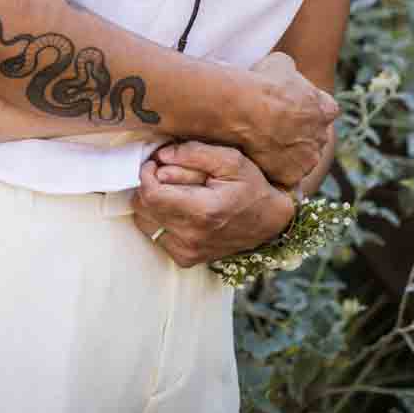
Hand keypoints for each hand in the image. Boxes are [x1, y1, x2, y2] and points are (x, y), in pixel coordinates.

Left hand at [133, 141, 295, 268]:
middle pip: (143, 207)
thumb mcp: (231, 160)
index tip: (154, 163)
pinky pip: (154, 235)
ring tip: (175, 193)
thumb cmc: (251, 188)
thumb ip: (195, 153)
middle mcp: (192, 236)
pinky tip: (179, 210)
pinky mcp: (185, 259)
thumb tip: (161, 156)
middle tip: (167, 176)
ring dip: (152, 203)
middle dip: (149, 186)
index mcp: (203, 211)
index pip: (151, 194)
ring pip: (144, 221)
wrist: (270, 223)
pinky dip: (159, 219)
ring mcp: (188, 252)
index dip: (146, 174)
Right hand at [238, 52, 337, 187]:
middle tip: (274, 130)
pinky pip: (283, 177)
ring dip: (286, 156)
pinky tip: (256, 162)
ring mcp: (308, 159)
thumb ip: (290, 72)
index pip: (327, 110)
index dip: (310, 110)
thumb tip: (285, 72)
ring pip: (300, 160)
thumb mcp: (281, 63)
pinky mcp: (291, 176)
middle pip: (313, 138)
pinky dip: (272, 171)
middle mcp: (322, 136)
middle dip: (299, 135)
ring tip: (262, 148)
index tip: (294, 110)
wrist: (246, 109)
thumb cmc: (263, 83)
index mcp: (325, 109)